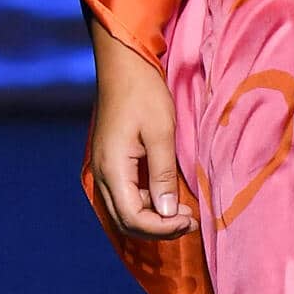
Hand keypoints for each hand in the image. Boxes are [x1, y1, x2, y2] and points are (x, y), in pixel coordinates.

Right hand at [87, 17, 198, 238]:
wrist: (123, 65)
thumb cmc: (144, 93)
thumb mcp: (161, 133)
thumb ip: (163, 175)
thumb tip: (168, 213)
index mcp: (112, 169)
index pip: (133, 218)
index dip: (163, 228)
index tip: (191, 220)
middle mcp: (101, 174)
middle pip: (126, 221)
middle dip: (159, 228)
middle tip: (191, 221)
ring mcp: (103, 169)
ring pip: (125, 211)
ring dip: (154, 218)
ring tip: (185, 212)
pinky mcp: (110, 163)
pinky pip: (125, 196)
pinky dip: (146, 204)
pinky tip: (168, 196)